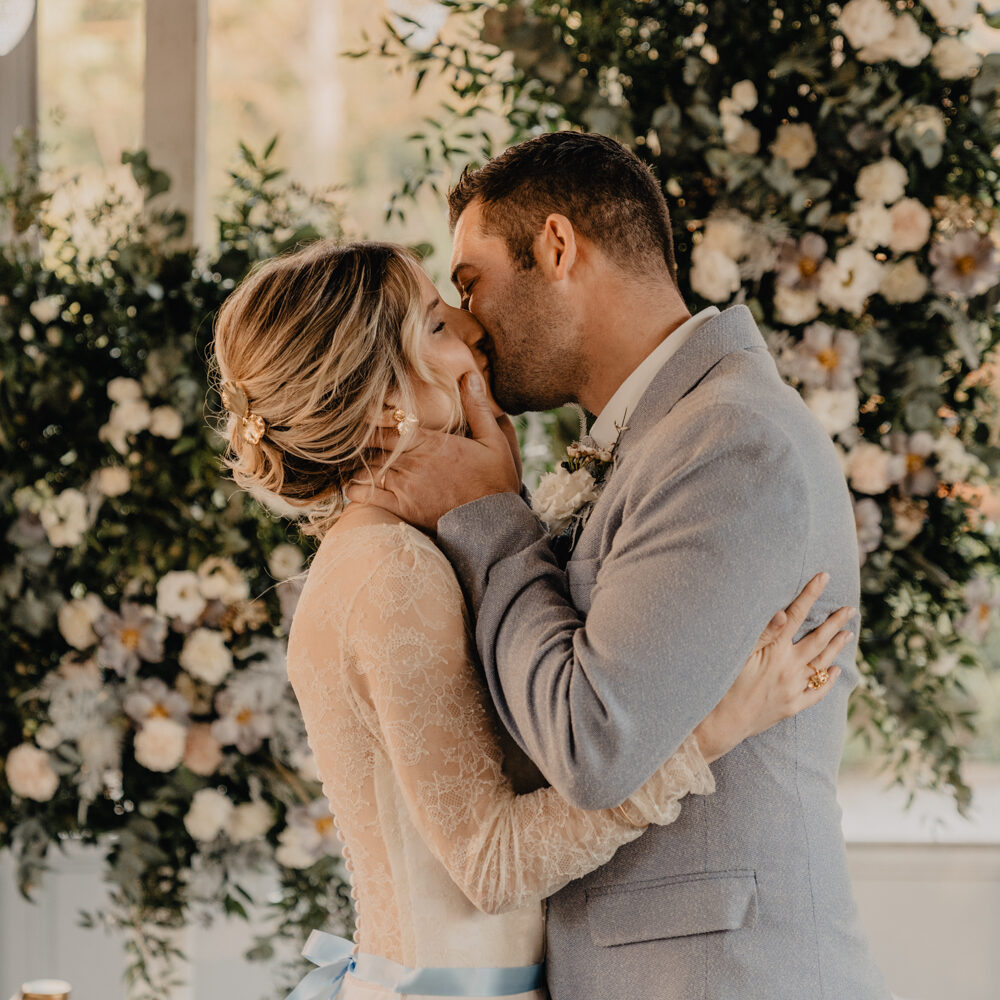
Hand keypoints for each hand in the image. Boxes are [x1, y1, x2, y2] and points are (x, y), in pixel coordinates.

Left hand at [345, 372, 520, 530]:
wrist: (493, 523)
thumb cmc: (495, 481)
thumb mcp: (494, 440)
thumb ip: (477, 407)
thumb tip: (470, 375)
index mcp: (431, 442)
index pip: (390, 425)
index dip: (374, 422)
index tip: (367, 420)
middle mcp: (413, 462)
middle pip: (374, 445)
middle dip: (363, 444)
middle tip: (354, 442)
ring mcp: (405, 486)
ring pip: (366, 468)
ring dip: (359, 465)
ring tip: (356, 463)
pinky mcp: (401, 508)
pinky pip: (366, 495)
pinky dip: (355, 489)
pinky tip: (355, 486)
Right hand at [692, 573, 854, 762]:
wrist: (721, 724)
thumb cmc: (722, 685)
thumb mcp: (737, 655)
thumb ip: (762, 633)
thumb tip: (782, 612)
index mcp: (775, 651)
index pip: (796, 615)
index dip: (810, 594)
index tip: (824, 577)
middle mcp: (789, 668)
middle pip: (818, 640)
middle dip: (834, 622)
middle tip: (849, 609)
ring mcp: (793, 689)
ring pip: (822, 663)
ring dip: (836, 647)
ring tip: (849, 633)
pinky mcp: (792, 707)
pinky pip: (817, 692)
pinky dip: (828, 680)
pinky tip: (835, 671)